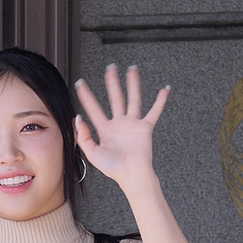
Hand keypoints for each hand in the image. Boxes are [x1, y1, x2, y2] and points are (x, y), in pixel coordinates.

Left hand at [75, 64, 168, 191]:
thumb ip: (83, 136)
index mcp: (104, 129)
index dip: (86, 96)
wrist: (131, 175)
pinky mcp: (145, 127)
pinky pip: (154, 111)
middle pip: (115, 98)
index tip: (80, 83)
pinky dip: (160, 101)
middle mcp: (119, 123)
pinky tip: (165, 89)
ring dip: (133, 84)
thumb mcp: (91, 153)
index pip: (94, 108)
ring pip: (133, 99)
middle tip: (110, 68)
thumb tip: (78, 118)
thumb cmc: (112, 168)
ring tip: (132, 69)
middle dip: (112, 83)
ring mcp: (132, 124)